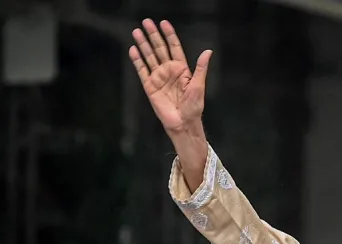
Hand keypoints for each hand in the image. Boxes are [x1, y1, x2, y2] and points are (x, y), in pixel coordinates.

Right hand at [129, 19, 210, 136]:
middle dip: (153, 35)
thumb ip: (201, 68)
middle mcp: (168, 71)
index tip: (164, 23)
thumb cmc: (193, 107)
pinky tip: (133, 50)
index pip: (174, 47)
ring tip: (137, 32)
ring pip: (149, 57)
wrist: (183, 124)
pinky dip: (137, 61)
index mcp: (181, 69)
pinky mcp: (150, 87)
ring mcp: (158, 78)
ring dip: (143, 44)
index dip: (169, 35)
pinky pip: (142, 71)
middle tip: (146, 22)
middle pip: (159, 49)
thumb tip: (208, 51)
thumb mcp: (199, 86)